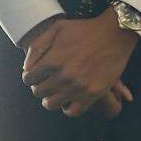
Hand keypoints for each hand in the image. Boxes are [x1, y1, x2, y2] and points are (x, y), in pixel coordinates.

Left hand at [21, 8, 139, 116]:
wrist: (114, 34)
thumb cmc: (83, 29)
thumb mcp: (56, 28)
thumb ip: (38, 46)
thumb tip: (27, 67)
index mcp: (52, 60)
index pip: (28, 78)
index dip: (29, 76)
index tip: (34, 75)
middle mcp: (63, 76)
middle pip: (38, 92)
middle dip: (38, 86)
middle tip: (45, 82)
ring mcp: (78, 87)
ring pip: (51, 105)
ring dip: (50, 98)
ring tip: (55, 92)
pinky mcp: (92, 94)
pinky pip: (72, 112)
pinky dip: (67, 107)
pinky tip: (68, 99)